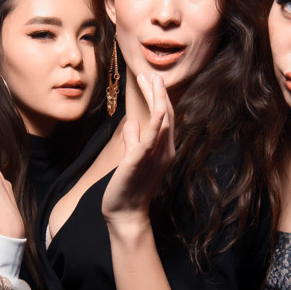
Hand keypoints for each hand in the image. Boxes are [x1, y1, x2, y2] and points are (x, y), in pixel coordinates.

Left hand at [101, 74, 175, 231]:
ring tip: (153, 80)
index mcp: (162, 149)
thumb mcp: (130, 158)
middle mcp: (164, 152)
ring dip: (158, 100)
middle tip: (151, 74)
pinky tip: (156, 109)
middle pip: (165, 116)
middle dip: (158, 94)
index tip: (150, 80)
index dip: (158, 97)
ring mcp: (154, 157)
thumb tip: (132, 123)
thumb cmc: (127, 188)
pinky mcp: (140, 162)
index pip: (163, 118)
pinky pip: (151, 140)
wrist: (125, 214)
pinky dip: (155, 123)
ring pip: (161, 123)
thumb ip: (133, 140)